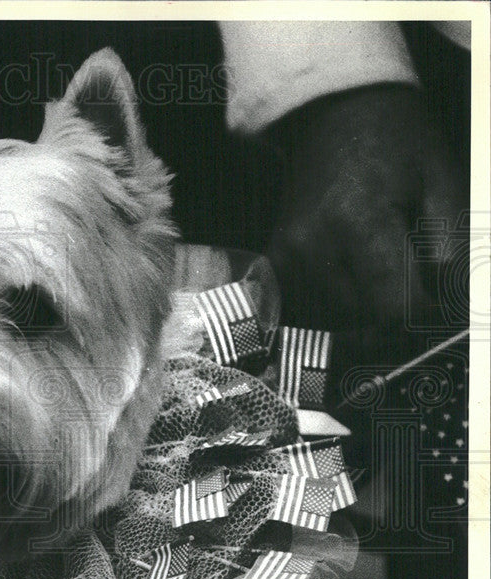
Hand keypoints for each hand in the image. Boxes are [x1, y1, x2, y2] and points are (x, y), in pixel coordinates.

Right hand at [266, 84, 466, 364]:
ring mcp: (288, 255)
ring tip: (383, 270)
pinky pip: (307, 306)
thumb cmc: (396, 138)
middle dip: (396, 312)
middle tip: (417, 281)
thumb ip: (451, 250)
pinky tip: (353, 277)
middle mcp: (313, 245)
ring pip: (336, 320)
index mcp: (360, 222)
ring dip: (366, 311)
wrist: (336, 109)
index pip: (393, 309)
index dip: (425, 314)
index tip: (440, 301)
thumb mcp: (442, 182)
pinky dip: (336, 303)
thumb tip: (453, 306)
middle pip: (364, 321)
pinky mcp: (275, 259)